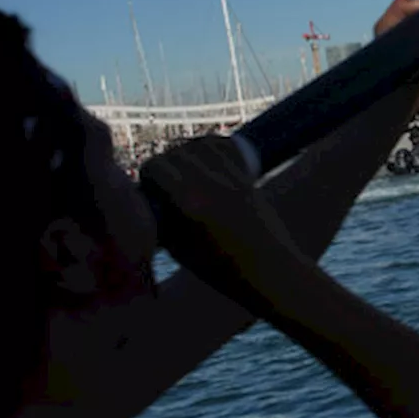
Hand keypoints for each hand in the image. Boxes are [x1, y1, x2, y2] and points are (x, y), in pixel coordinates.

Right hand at [140, 135, 304, 290]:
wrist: (271, 272)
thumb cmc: (222, 271)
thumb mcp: (181, 249)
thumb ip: (162, 221)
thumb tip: (147, 200)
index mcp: (190, 203)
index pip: (157, 166)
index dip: (147, 173)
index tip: (147, 186)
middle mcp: (211, 185)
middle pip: (177, 152)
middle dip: (164, 162)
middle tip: (163, 180)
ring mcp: (233, 179)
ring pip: (201, 145)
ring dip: (187, 151)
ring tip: (184, 168)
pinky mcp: (249, 180)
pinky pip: (226, 148)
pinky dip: (211, 148)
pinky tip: (205, 159)